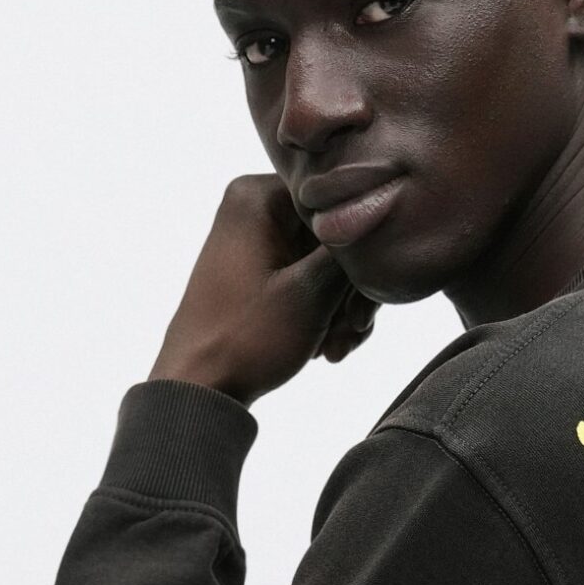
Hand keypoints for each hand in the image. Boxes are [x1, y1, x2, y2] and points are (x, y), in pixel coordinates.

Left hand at [149, 176, 377, 406]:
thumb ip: (354, 250)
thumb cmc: (247, 338)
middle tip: (351, 333)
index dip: (360, 254)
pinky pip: (308, 279)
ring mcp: (257, 240)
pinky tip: (325, 347)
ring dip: (341, 309)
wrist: (199, 388)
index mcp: (257, 195)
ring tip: (335, 347)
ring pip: (326, 263)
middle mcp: (254, 207)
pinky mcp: (260, 269)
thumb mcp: (313, 291)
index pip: (339, 203)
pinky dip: (323, 312)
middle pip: (335, 236)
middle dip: (351, 291)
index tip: (362, 304)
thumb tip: (384, 220)